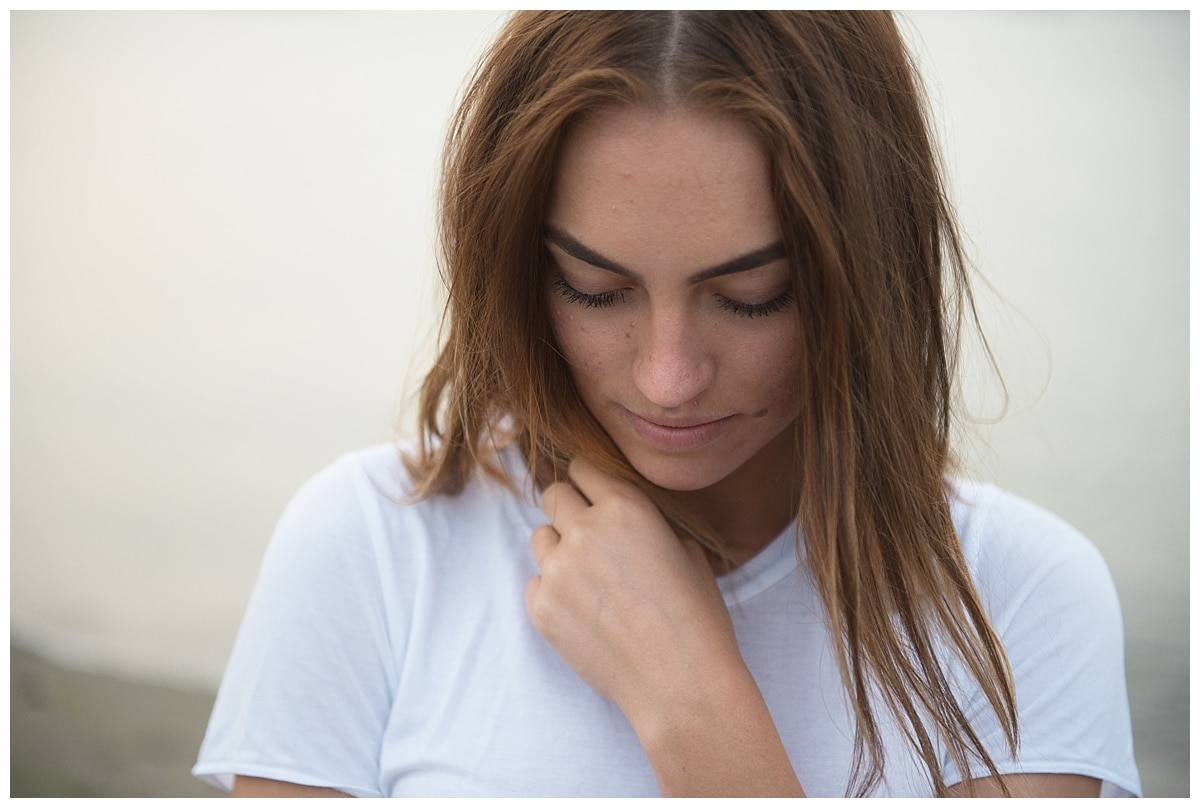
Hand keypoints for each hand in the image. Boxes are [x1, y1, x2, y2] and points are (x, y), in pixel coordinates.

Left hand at [524, 457, 742, 724]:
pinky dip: (553, 592)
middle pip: (552, 495)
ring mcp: (557, 569)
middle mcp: (585, 529)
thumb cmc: (695, 617)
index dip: (587, 482)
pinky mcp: (541, 607)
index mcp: (625, 505)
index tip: (590, 494)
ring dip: (558, 550)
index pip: (582, 468)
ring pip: (539, 538)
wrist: (681, 683)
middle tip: (588, 538)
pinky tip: (585, 614)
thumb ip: (646, 522)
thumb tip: (621, 515)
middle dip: (568, 511)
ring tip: (590, 581)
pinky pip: (535, 582)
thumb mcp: (686, 550)